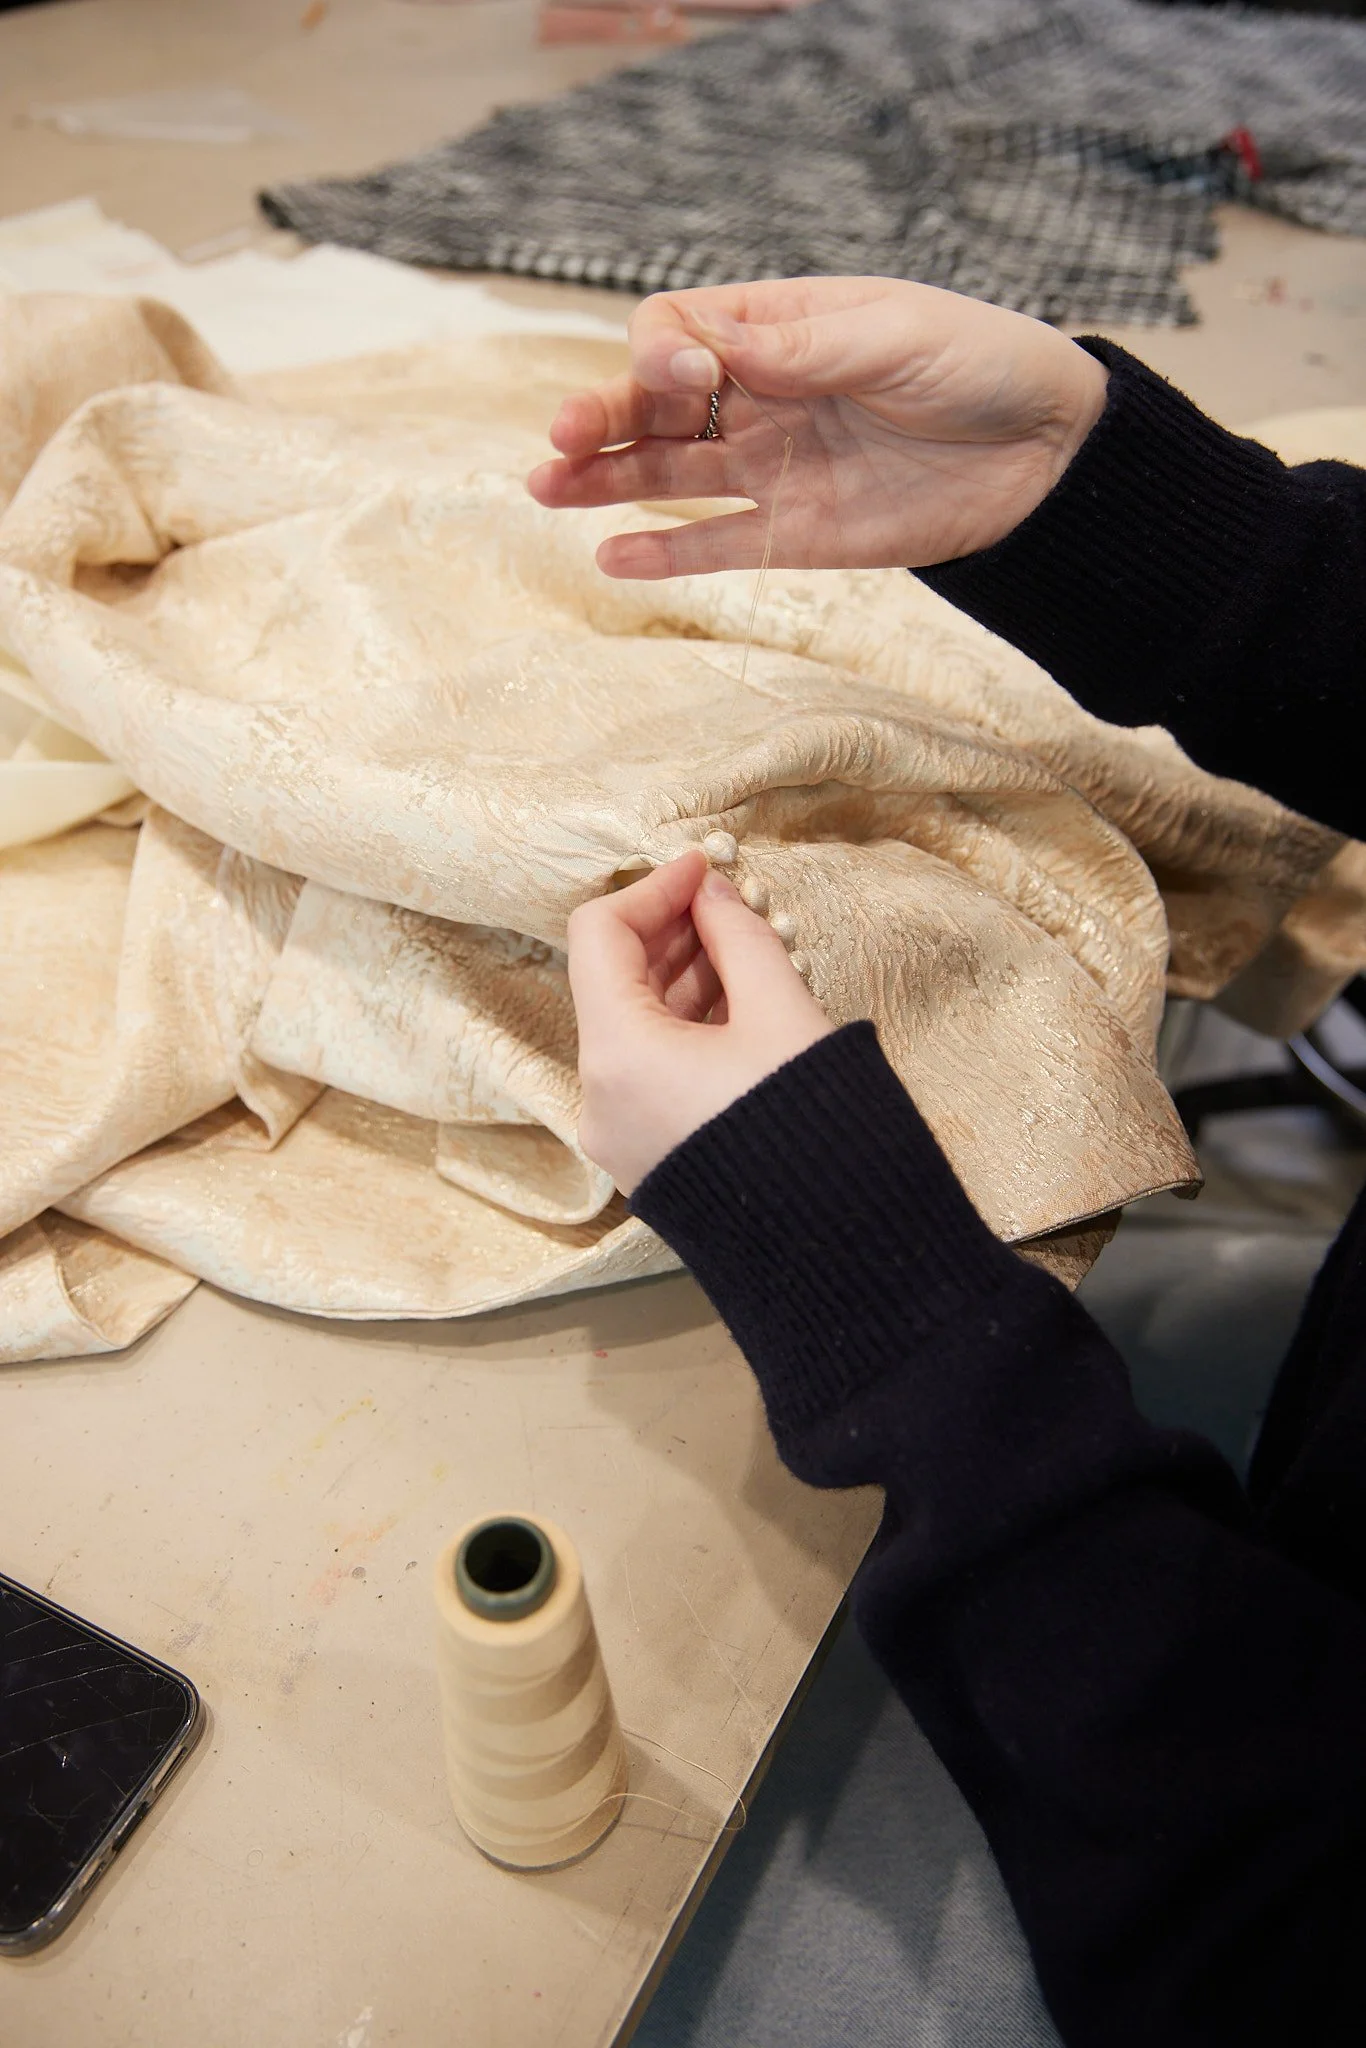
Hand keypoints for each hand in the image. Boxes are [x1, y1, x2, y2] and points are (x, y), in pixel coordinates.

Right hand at [527, 276, 1107, 578]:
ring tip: (548, 489)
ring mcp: (773, 465)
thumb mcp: (897, 336)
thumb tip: (711, 349)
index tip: (693, 377)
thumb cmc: (980, 365)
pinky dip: (664, 552)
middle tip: (561, 439)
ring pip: (670, 472)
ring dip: (607, 480)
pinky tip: (612, 555)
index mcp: (780, 328)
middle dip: (604, 416)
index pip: (681, 332)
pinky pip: (716, 544)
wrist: (1047, 453)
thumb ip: (804, 349)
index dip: (665, 353)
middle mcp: (761, 395)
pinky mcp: (796, 532)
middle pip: (656, 405)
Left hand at [568, 848, 832, 1193]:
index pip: (600, 936)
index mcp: (618, 1056)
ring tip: (744, 951)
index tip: (705, 868)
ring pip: (633, 1029)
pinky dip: (684, 1030)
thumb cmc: (815, 1128)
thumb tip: (710, 893)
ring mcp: (619, 1135)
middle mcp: (599, 1098)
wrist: (837, 1249)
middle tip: (728, 904)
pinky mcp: (647, 1159)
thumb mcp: (782, 1014)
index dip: (653, 888)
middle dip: (669, 933)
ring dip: (681, 980)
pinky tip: (739, 1007)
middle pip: (611, 983)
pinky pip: (649, 1073)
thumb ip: (739, 939)